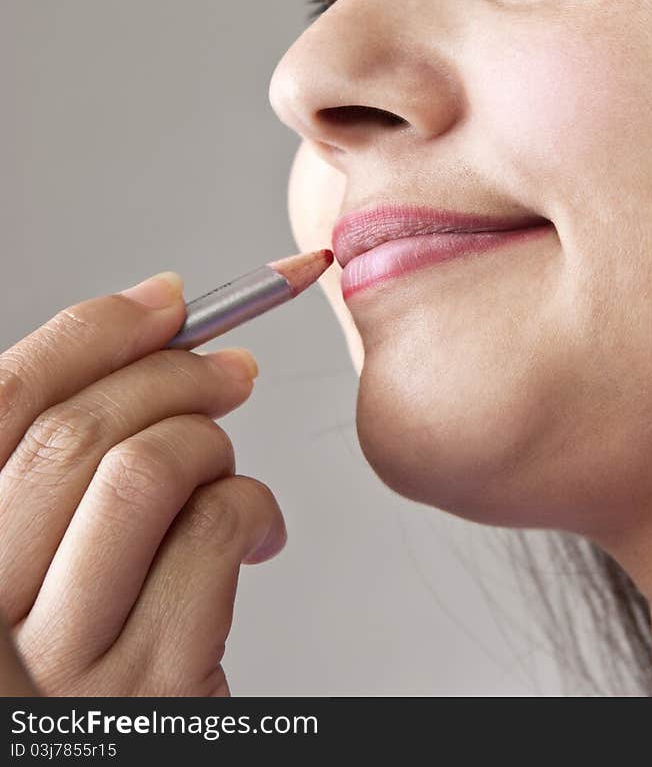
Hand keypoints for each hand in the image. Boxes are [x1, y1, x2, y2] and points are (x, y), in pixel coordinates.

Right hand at [0, 272, 285, 695]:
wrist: (136, 741)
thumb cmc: (101, 631)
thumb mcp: (50, 539)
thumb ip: (68, 444)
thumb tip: (156, 311)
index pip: (1, 402)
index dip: (90, 332)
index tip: (166, 300)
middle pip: (75, 432)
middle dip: (175, 375)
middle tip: (230, 374)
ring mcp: (60, 663)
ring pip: (145, 471)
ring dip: (210, 444)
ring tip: (223, 468)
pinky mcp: (151, 692)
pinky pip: (214, 532)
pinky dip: (253, 506)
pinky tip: (253, 532)